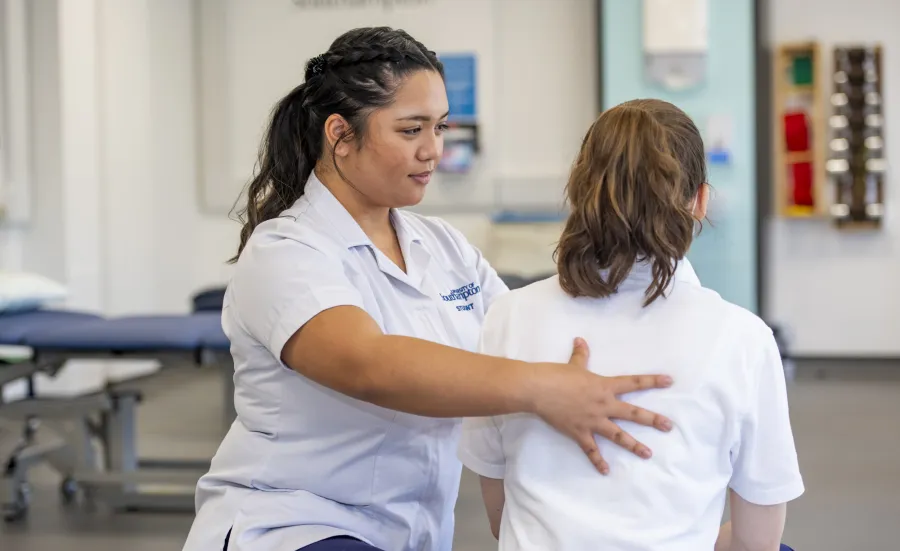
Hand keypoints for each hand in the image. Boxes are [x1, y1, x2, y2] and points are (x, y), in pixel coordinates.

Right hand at [529, 338, 673, 473]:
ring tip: (648, 454)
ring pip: (618, 435)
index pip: (633, 383)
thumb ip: (581, 354)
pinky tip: (606, 471)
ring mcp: (593, 421)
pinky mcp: (580, 433)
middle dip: (652, 420)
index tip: (669, 381)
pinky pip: (591, 450)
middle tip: (669, 426)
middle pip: (633, 414)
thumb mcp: (573, 364)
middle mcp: (603, 405)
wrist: (539, 389)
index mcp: (604, 386)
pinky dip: (598, 461)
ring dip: (634, 445)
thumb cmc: (557, 375)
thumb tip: (580, 340)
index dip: (652, 381)